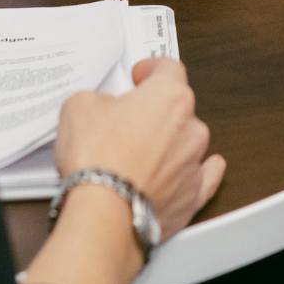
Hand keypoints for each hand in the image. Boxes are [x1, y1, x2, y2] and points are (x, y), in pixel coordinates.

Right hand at [22, 59, 223, 283]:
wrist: (104, 216)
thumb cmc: (98, 162)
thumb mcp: (79, 107)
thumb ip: (97, 98)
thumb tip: (97, 106)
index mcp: (170, 96)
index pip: (168, 68)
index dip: (152, 68)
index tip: (143, 74)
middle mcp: (190, 126)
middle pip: (177, 107)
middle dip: (154, 112)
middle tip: (129, 122)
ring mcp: (193, 162)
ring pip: (187, 142)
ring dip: (167, 144)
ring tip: (137, 156)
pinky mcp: (192, 196)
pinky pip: (204, 178)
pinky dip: (194, 174)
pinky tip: (192, 172)